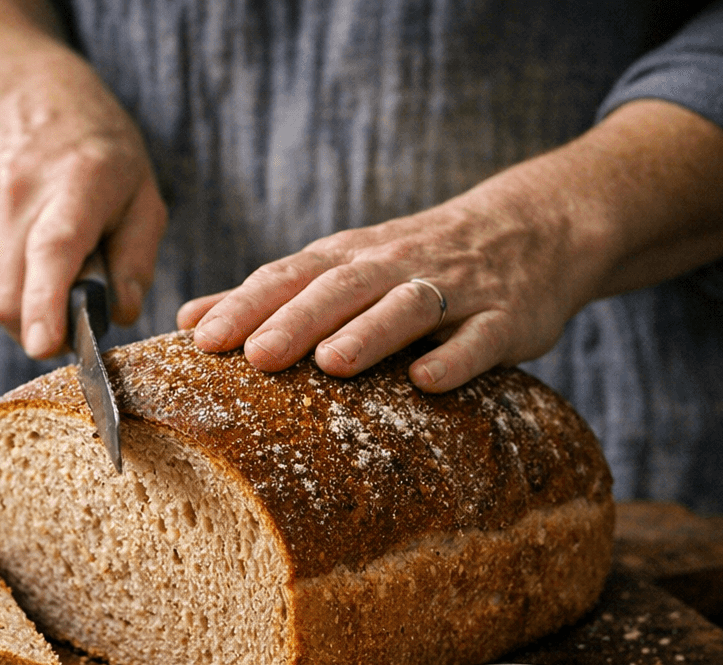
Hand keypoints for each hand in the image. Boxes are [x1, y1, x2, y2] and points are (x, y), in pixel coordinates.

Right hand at [0, 0, 165, 358]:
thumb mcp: (141, 192)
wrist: (21, 96)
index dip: (46, 304)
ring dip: (25, 308)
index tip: (45, 345)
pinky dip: (5, 290)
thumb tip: (119, 314)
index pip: (53, 250)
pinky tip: (24, 257)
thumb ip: (137, 258)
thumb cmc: (95, 151)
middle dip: (42, 328)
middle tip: (74, 309)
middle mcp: (17, 194)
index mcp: (77, 183)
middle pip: (12, 297)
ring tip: (50, 266)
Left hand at [175, 99, 722, 391]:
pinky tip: (427, 380)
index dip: (246, 306)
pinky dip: (455, 357)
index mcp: (348, 258)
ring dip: (369, 333)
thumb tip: (187, 318)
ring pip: (407, 306)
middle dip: (296, 320)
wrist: (535, 226)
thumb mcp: (340, 266)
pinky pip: (481, 337)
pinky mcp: (507, 317)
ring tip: (331, 363)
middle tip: (256, 357)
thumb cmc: (413, 261)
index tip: (202, 339)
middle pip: (340, 289)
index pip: (289, 276)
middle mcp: (395, 266)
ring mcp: (454, 289)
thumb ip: (268, 294)